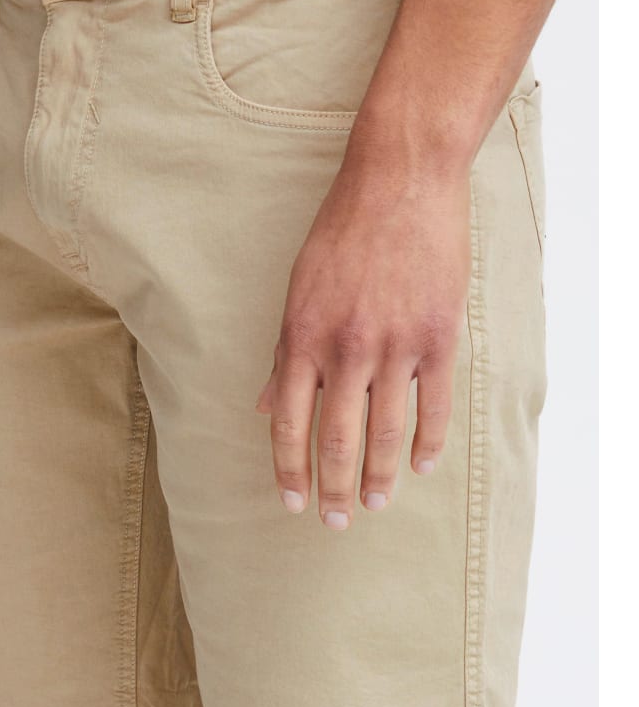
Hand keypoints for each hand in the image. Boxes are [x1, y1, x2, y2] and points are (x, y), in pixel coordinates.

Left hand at [255, 144, 471, 529]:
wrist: (399, 183)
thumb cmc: (341, 232)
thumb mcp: (298, 287)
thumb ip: (285, 352)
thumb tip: (267, 405)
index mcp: (303, 336)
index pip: (290, 423)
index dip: (288, 469)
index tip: (291, 501)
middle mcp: (346, 348)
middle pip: (336, 438)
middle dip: (332, 488)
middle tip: (335, 524)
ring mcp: (396, 344)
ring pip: (386, 432)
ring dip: (379, 477)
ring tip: (375, 505)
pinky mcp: (438, 336)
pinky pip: (435, 405)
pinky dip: (429, 443)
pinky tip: (423, 467)